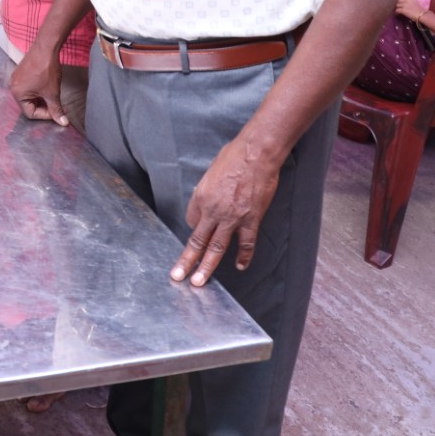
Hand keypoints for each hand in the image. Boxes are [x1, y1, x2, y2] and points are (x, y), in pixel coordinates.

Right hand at [10, 44, 67, 126]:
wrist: (46, 48)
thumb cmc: (46, 69)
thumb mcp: (52, 93)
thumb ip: (56, 110)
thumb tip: (62, 122)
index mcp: (17, 94)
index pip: (30, 113)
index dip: (45, 115)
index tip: (57, 113)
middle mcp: (13, 87)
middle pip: (29, 105)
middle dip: (44, 107)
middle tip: (57, 106)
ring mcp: (16, 79)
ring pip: (30, 96)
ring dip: (42, 99)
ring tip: (53, 96)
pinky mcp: (21, 72)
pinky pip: (29, 87)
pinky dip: (39, 91)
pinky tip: (48, 87)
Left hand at [170, 141, 281, 285]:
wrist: (256, 154)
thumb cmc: (234, 156)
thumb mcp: (211, 171)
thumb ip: (207, 190)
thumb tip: (208, 201)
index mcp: (201, 197)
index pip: (191, 220)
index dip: (193, 226)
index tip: (198, 229)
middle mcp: (213, 210)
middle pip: (197, 241)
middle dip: (187, 261)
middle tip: (178, 276)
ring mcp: (232, 217)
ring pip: (216, 248)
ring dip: (207, 267)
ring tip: (199, 282)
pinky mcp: (251, 219)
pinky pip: (246, 243)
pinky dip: (244, 256)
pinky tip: (240, 266)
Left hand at [395, 0, 428, 21]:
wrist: (422, 15)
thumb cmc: (420, 9)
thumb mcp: (415, 2)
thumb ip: (409, 0)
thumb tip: (403, 2)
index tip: (398, 2)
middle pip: (397, 0)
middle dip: (395, 3)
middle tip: (395, 6)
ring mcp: (404, 4)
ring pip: (396, 4)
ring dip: (395, 7)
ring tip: (394, 9)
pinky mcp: (403, 10)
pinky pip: (396, 10)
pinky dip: (396, 12)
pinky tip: (397, 13)